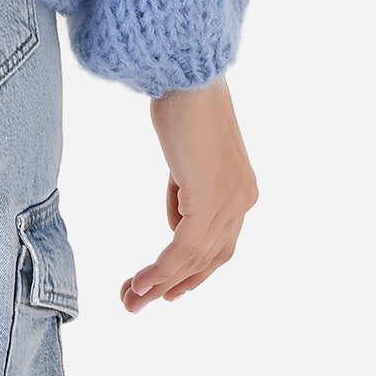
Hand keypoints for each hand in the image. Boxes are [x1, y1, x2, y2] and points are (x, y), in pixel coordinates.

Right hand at [121, 77, 259, 311]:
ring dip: (161, 282)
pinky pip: (184, 247)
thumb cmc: (182, 98)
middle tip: (142, 301)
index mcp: (241, 189)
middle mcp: (244, 201)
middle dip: (175, 283)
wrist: (187, 73)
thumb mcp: (185, 152)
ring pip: (195, 258)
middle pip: (210, 258)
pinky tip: (142, 282)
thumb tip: (177, 215)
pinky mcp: (212, 200)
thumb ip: (186, 185)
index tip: (167, 288)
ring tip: (131, 297)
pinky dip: (162, 269)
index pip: (219, 242)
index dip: (193, 269)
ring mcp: (232, 203)